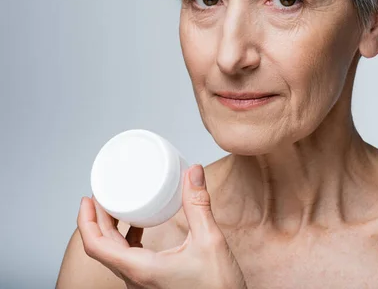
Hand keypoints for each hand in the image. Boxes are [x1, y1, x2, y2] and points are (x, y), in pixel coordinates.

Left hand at [78, 164, 246, 288]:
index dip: (86, 221)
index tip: (88, 199)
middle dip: (97, 220)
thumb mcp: (210, 241)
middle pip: (102, 248)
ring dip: (110, 230)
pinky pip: (129, 259)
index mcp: (141, 269)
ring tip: (116, 207)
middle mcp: (136, 279)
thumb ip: (198, 205)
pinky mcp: (153, 282)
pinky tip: (141, 226)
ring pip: (114, 255)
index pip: (96, 246)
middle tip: (101, 195)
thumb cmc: (217, 288)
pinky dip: (127, 239)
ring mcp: (143, 283)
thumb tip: (193, 173)